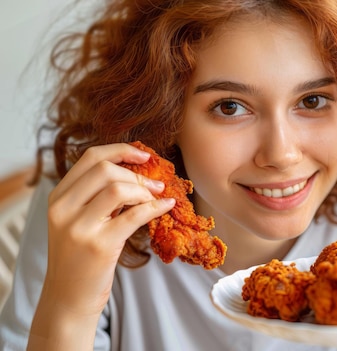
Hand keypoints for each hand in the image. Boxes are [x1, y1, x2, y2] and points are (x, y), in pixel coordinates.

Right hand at [29, 143, 174, 348]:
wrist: (69, 297)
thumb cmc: (80, 257)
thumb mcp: (78, 221)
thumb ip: (95, 196)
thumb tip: (137, 172)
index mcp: (58, 197)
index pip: (90, 157)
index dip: (121, 150)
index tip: (144, 155)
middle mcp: (63, 209)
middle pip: (105, 169)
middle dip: (137, 173)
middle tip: (156, 184)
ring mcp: (79, 227)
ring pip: (117, 188)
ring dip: (145, 190)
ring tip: (158, 197)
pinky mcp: (99, 245)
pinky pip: (134, 215)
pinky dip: (155, 207)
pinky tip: (166, 206)